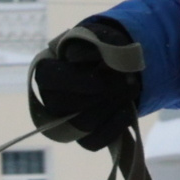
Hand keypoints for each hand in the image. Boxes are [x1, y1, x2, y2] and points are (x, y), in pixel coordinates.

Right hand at [28, 17, 144, 149]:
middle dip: (101, 92)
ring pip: (82, 124)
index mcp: (47, 72)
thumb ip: (89, 44)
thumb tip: (78, 60)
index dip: (75, 80)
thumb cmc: (103, 49)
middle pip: (67, 104)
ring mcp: (66, 122)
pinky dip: (114, 126)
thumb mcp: (98, 37)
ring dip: (111, 106)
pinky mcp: (84, 138)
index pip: (49, 78)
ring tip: (132, 88)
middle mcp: (50, 100)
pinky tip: (128, 109)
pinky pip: (94, 141)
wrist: (117, 65)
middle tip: (128, 80)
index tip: (102, 73)